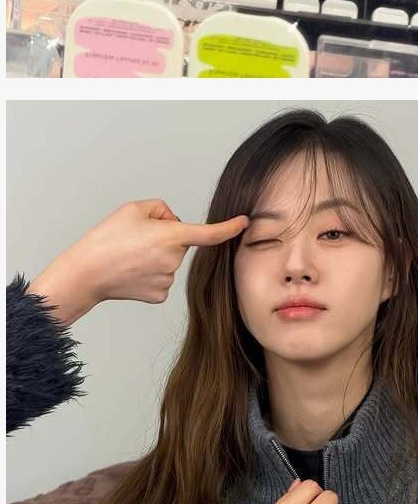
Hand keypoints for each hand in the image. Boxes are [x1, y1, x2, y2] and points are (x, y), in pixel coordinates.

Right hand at [28, 201, 249, 319]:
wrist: (86, 273)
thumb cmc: (106, 239)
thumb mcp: (133, 208)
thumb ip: (161, 208)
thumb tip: (173, 222)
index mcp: (171, 237)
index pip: (209, 233)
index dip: (229, 227)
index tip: (244, 223)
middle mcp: (174, 261)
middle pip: (179, 243)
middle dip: (165, 237)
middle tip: (136, 239)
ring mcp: (167, 281)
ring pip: (169, 261)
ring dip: (156, 256)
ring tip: (129, 256)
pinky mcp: (159, 295)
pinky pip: (162, 278)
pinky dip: (150, 273)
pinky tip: (132, 272)